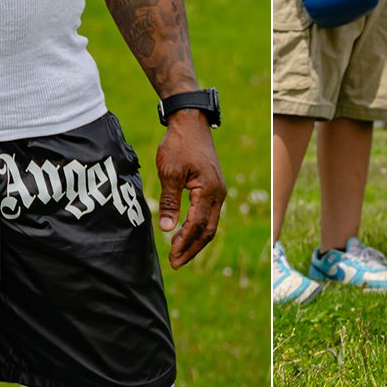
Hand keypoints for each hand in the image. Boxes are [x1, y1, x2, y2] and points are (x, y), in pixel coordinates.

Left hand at [156, 112, 225, 268]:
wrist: (191, 123)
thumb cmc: (179, 145)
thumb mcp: (170, 173)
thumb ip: (170, 201)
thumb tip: (167, 229)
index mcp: (209, 190)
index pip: (198, 224)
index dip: (185, 242)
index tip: (171, 255)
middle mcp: (218, 193)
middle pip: (209, 230)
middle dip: (192, 248)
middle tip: (175, 263)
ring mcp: (218, 190)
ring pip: (210, 224)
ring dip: (195, 240)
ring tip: (178, 252)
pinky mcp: (212, 187)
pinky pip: (208, 214)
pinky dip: (197, 227)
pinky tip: (184, 232)